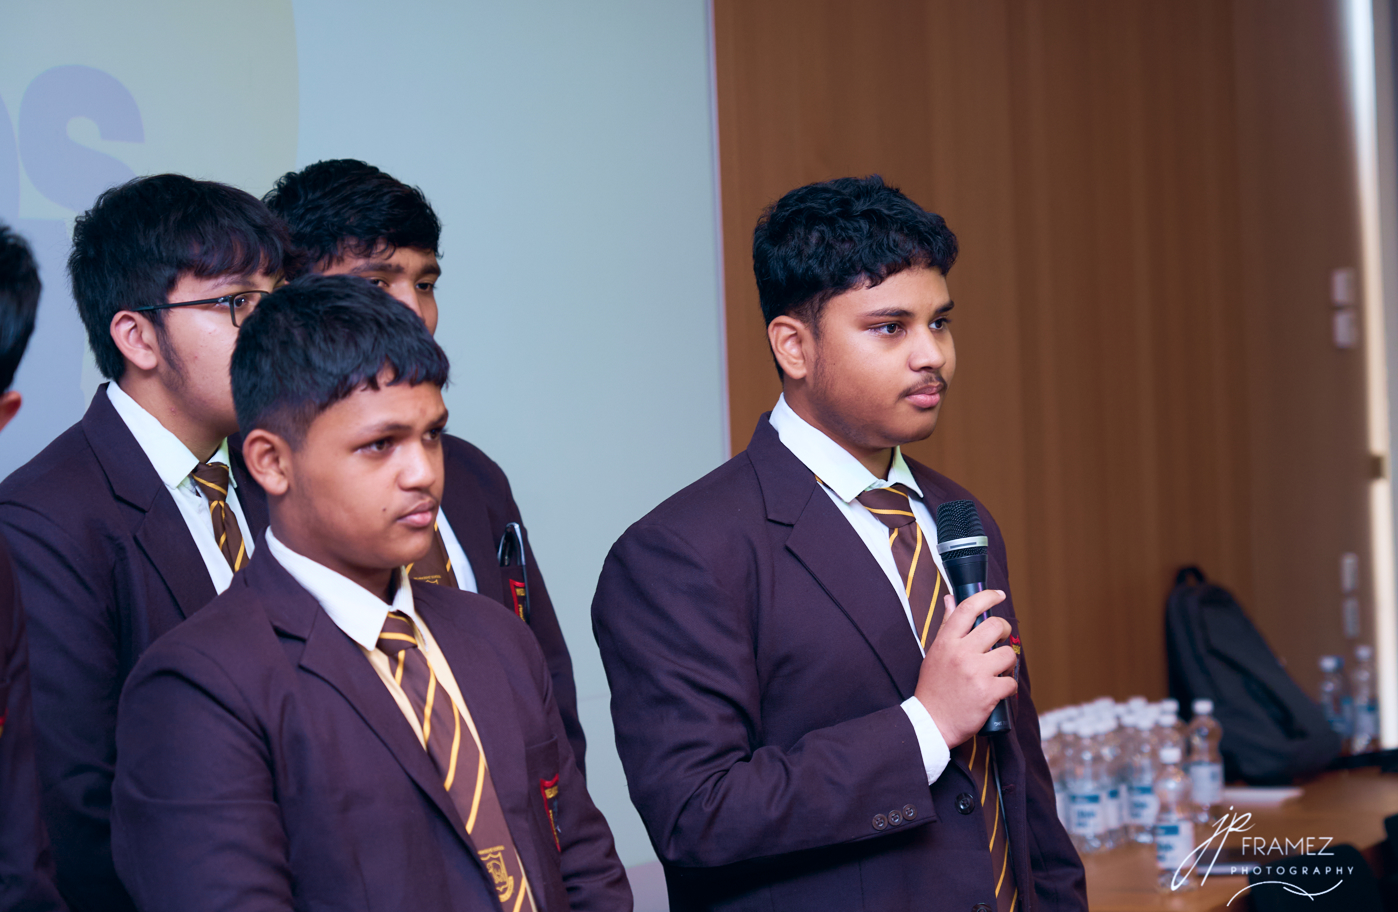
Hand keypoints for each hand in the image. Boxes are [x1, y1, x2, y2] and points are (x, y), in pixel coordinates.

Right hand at [914, 590, 1017, 747]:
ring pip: (1007, 654)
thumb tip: (950, 599)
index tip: (997, 595)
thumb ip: (947, 626)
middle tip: (1001, 638)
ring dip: (1006, 662)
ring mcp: (975, 673)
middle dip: (1005, 630)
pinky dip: (1008, 687)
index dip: (986, 596)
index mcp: (946, 642)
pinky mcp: (988, 693)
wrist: (931, 722)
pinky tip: (997, 691)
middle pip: (995, 626)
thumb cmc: (933, 687)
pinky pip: (1011, 682)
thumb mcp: (935, 652)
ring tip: (997, 670)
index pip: (968, 608)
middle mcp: (961, 653)